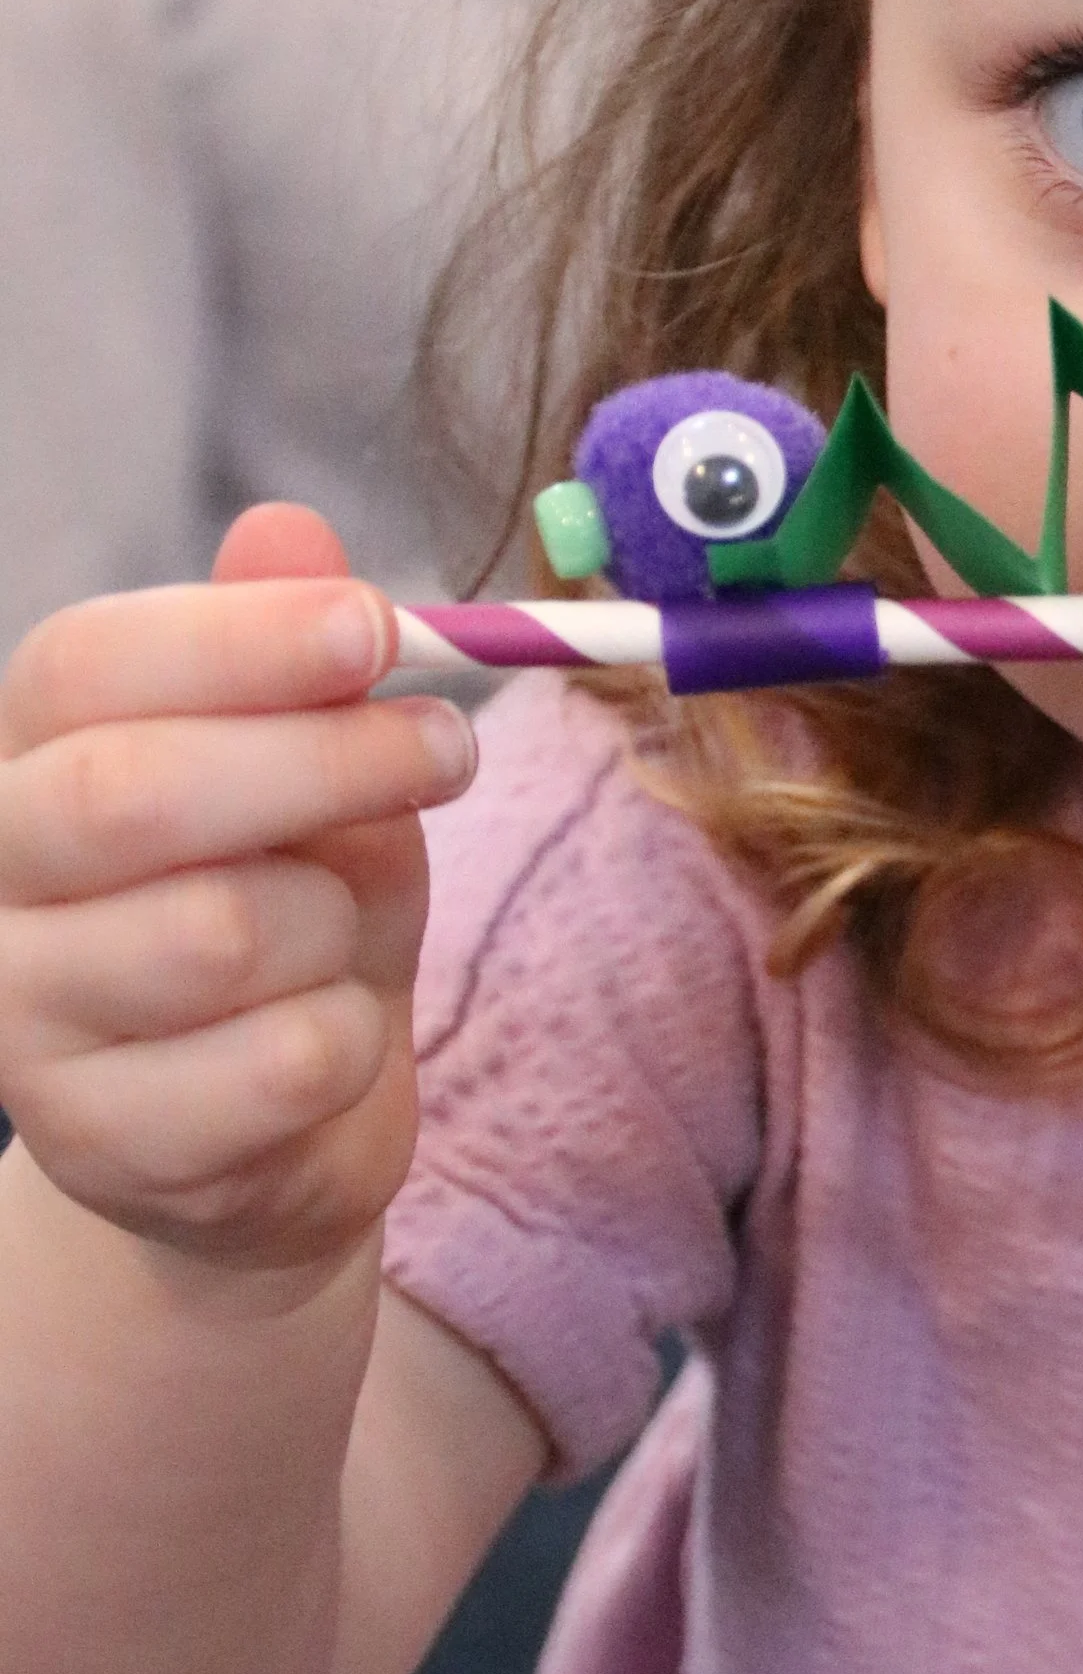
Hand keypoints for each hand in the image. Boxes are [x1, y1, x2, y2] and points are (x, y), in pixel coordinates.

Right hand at [0, 508, 474, 1280]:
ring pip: (220, 933)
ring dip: (340, 921)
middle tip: (448, 747)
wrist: (275, 1129)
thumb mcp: (313, 771)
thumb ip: (292, 658)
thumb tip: (285, 526)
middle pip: (131, 791)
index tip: (380, 628)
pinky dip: (352, 1040)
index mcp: (24, 758)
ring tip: (347, 932)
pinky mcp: (99, 1147)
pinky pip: (282, 1063)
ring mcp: (24, 1026)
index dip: (237, 638)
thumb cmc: (293, 915)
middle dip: (319, 759)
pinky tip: (330, 1041)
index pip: (82, 665)